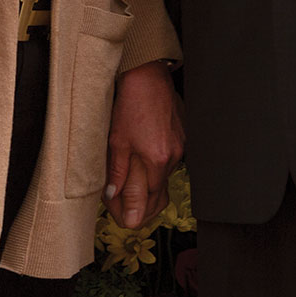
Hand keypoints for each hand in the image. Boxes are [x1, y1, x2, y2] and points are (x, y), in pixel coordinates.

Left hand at [105, 62, 184, 228]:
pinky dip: (156, 170)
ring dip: (149, 188)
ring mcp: (180, 146)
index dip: (134, 211)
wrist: (148, 77)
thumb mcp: (117, 141)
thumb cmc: (131, 104)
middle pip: (160, 194)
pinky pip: (169, 163)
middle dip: (144, 208)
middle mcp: (173, 156)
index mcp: (157, 159)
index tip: (123, 219)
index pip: (148, 199)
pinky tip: (142, 166)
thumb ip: (117, 173)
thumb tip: (113, 196)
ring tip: (129, 191)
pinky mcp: (182, 137)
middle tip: (126, 212)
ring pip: (164, 178)